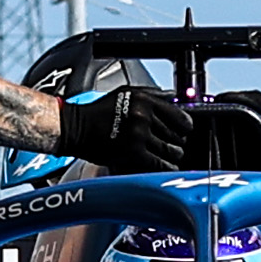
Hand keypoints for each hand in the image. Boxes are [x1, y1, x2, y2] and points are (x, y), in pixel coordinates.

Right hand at [46, 86, 201, 171]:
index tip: (182, 132)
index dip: (184, 127)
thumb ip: (152, 95)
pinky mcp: (133, 154)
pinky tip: (163, 166)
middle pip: (178, 136)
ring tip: (164, 155)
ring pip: (172, 152)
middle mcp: (143, 117)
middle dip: (176, 142)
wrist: (76, 127)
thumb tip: (174, 99)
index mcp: (144, 101)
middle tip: (170, 145)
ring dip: (171, 156)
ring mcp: (139, 136)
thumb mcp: (126, 93)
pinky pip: (161, 164)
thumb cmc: (98, 112)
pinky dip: (166, 167)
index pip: (181, 117)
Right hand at [212, 91, 260, 178]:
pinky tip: (247, 132)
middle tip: (215, 109)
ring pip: (257, 107)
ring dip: (241, 109)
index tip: (213, 101)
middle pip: (248, 100)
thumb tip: (248, 184)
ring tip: (225, 118)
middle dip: (230, 102)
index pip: (247, 99)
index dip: (227, 98)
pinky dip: (252, 119)